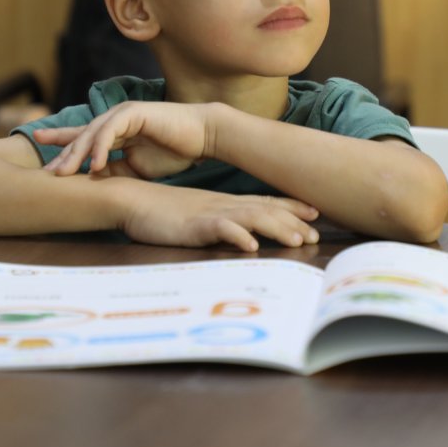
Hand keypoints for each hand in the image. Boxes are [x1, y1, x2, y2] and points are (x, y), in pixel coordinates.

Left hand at [35, 101, 213, 180]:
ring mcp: (123, 113)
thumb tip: (91, 182)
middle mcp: (115, 119)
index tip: (40, 158)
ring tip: (64, 173)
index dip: (61, 144)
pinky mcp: (134, 112)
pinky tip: (95, 165)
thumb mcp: (137, 168)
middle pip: (82, 136)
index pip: (82, 138)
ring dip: (77, 153)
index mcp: (115, 132)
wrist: (202, 137)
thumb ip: (114, 171)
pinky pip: (111, 130)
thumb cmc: (173, 151)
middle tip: (46, 173)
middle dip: (63, 154)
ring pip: (92, 133)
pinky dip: (101, 147)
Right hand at [113, 181, 319, 251]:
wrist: (132, 199)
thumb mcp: (197, 216)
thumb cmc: (163, 211)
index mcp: (225, 203)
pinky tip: (251, 246)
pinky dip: (237, 236)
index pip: (265, 202)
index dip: (291, 207)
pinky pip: (220, 229)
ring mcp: (210, 214)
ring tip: (297, 240)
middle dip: (293, 222)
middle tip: (315, 234)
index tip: (315, 213)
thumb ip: (219, 222)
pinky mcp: (194, 225)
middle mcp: (223, 206)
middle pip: (266, 210)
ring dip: (276, 228)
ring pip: (251, 218)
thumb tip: (240, 234)